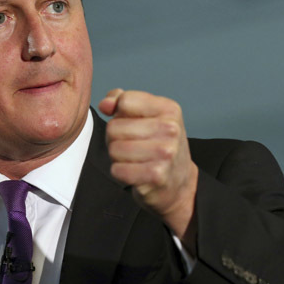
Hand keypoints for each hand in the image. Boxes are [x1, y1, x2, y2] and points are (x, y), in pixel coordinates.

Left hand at [98, 89, 198, 251]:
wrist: (178, 182)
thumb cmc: (158, 145)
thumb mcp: (146, 115)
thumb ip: (121, 101)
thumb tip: (105, 104)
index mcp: (169, 109)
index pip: (124, 101)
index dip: (119, 113)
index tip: (132, 123)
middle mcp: (170, 129)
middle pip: (114, 127)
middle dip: (115, 138)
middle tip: (133, 145)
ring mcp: (165, 153)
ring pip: (114, 149)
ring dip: (117, 157)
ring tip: (134, 158)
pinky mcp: (156, 175)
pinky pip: (118, 170)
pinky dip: (120, 172)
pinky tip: (135, 172)